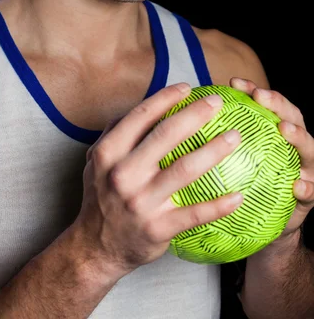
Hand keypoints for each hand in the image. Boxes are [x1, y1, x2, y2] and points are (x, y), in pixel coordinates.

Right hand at [72, 83, 242, 278]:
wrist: (95, 247)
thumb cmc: (101, 197)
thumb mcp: (96, 161)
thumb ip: (115, 133)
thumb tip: (145, 107)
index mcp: (109, 153)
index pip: (141, 116)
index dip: (166, 98)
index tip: (188, 87)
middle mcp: (123, 174)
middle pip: (166, 135)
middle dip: (196, 114)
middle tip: (217, 102)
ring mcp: (141, 202)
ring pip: (185, 169)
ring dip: (214, 150)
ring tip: (235, 136)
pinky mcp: (157, 228)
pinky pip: (194, 214)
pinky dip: (219, 205)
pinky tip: (239, 195)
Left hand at [231, 77, 313, 240]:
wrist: (262, 226)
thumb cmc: (242, 188)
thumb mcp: (229, 164)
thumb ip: (217, 142)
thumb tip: (181, 118)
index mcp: (273, 133)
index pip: (266, 105)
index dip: (252, 90)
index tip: (234, 82)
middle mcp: (292, 146)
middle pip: (292, 118)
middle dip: (278, 104)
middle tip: (260, 96)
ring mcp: (305, 169)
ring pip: (310, 149)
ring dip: (299, 137)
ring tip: (285, 130)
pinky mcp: (309, 198)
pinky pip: (311, 192)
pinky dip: (307, 187)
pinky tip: (296, 186)